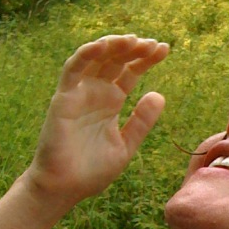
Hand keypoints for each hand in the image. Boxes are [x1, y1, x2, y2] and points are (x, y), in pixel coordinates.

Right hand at [22, 33, 168, 213]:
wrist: (64, 188)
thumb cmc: (91, 171)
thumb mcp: (125, 146)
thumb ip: (141, 122)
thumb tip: (159, 95)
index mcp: (111, 102)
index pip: (130, 72)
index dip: (145, 59)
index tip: (165, 49)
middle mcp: (95, 93)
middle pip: (116, 60)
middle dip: (134, 49)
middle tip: (152, 44)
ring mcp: (79, 93)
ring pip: (95, 58)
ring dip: (112, 46)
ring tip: (132, 40)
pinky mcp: (63, 98)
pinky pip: (72, 70)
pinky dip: (85, 54)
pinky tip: (102, 46)